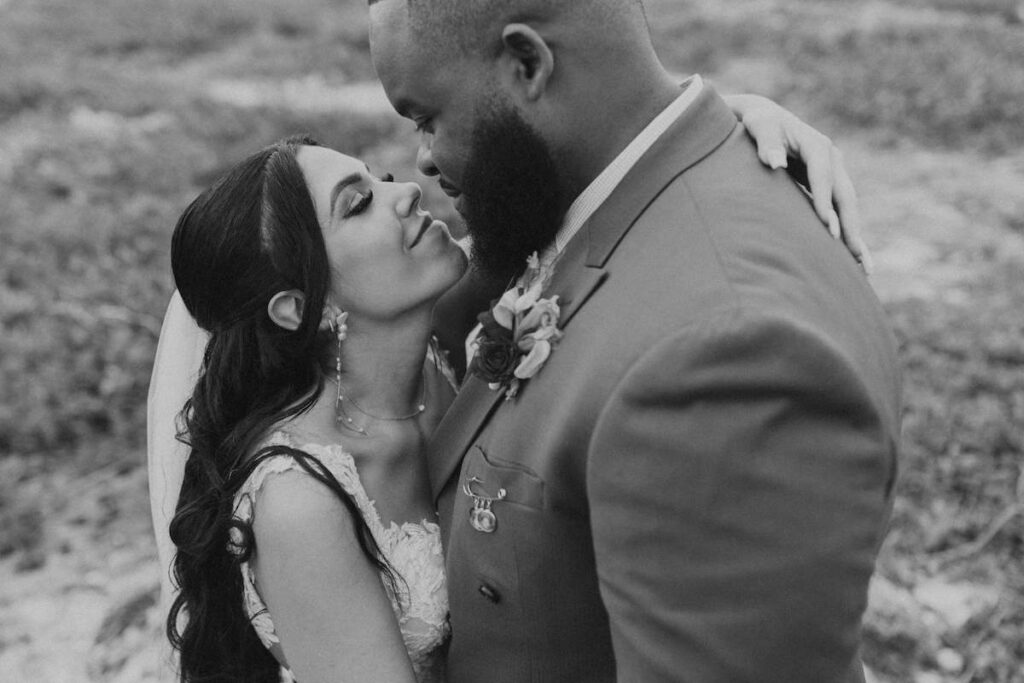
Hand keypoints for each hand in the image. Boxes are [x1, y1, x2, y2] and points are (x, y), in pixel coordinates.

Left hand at [725, 93, 872, 273]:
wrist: (766, 119)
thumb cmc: (759, 124)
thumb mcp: (759, 127)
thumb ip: (766, 143)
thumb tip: (774, 163)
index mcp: (817, 145)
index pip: (823, 176)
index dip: (825, 200)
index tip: (827, 226)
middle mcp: (832, 159)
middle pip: (845, 196)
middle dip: (850, 226)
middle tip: (854, 256)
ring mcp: (833, 173)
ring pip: (848, 208)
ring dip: (855, 236)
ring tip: (864, 268)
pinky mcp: (828, 186)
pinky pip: (840, 212)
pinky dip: (847, 234)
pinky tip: (853, 260)